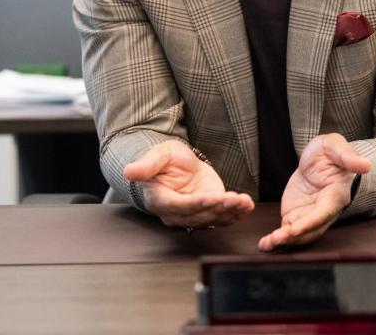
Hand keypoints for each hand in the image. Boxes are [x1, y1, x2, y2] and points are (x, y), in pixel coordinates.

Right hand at [124, 140, 254, 227]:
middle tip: (233, 199)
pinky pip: (222, 217)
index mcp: (160, 200)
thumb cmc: (165, 159)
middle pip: (199, 215)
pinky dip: (236, 213)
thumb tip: (128, 171)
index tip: (210, 198)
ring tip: (243, 202)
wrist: (177, 165)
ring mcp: (193, 215)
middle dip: (218, 208)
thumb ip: (146, 166)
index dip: (195, 204)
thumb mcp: (158, 155)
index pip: (179, 206)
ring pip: (212, 219)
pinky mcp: (209, 212)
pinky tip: (247, 205)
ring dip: (230, 212)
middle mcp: (176, 213)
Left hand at [258, 133, 370, 251]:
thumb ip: (348, 157)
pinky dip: (277, 240)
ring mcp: (309, 215)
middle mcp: (323, 210)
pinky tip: (265, 245)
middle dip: (294, 237)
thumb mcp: (335, 146)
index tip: (294, 229)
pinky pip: (288, 231)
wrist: (318, 159)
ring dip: (284, 241)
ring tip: (267, 245)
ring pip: (299, 234)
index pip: (323, 212)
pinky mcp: (297, 216)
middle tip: (276, 239)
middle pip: (311, 229)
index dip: (310, 222)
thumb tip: (365, 165)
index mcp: (335, 195)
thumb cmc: (329, 152)